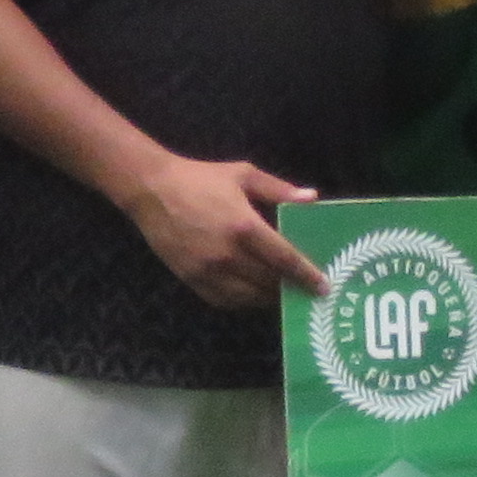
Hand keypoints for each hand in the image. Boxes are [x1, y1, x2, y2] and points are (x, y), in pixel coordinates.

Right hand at [125, 153, 326, 308]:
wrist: (152, 190)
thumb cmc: (201, 179)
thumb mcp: (243, 175)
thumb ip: (279, 190)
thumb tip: (312, 198)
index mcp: (245, 227)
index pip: (285, 260)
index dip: (307, 276)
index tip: (324, 287)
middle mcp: (228, 255)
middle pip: (269, 282)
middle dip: (291, 288)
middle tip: (307, 291)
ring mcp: (208, 271)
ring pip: (249, 297)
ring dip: (269, 298)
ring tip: (284, 293)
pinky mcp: (192, 280)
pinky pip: (226, 301)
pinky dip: (244, 301)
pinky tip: (255, 294)